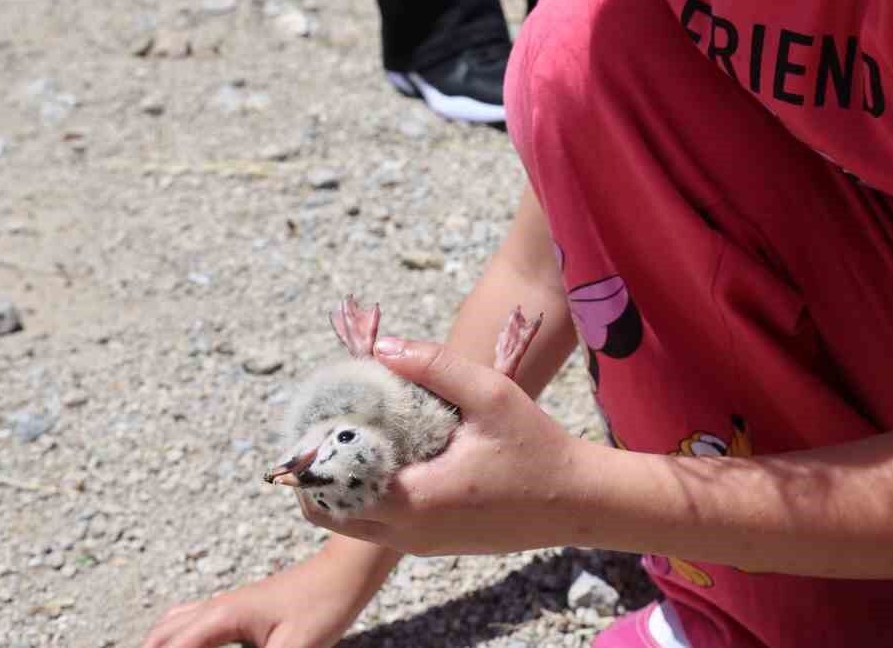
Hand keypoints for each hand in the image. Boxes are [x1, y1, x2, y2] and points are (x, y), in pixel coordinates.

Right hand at [139, 549, 368, 647]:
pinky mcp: (238, 608)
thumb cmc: (322, 606)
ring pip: (174, 624)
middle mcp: (217, 607)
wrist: (344, 573)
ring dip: (160, 644)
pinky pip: (193, 620)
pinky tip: (186, 647)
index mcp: (222, 617)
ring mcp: (226, 604)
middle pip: (163, 634)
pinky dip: (178, 638)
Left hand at [298, 337, 587, 555]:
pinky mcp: (432, 545)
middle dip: (316, 473)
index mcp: (417, 499)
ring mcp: (420, 544)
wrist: (576, 502)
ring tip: (350, 439)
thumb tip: (380, 347)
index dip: (316, 454)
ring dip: (339, 488)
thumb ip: (434, 366)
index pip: (334, 488)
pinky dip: (365, 498)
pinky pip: (377, 527)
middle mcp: (410, 532)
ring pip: (350, 525)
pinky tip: (385, 457)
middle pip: (328, 515)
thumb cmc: (536, 447)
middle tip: (326, 428)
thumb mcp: (490, 394)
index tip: (318, 417)